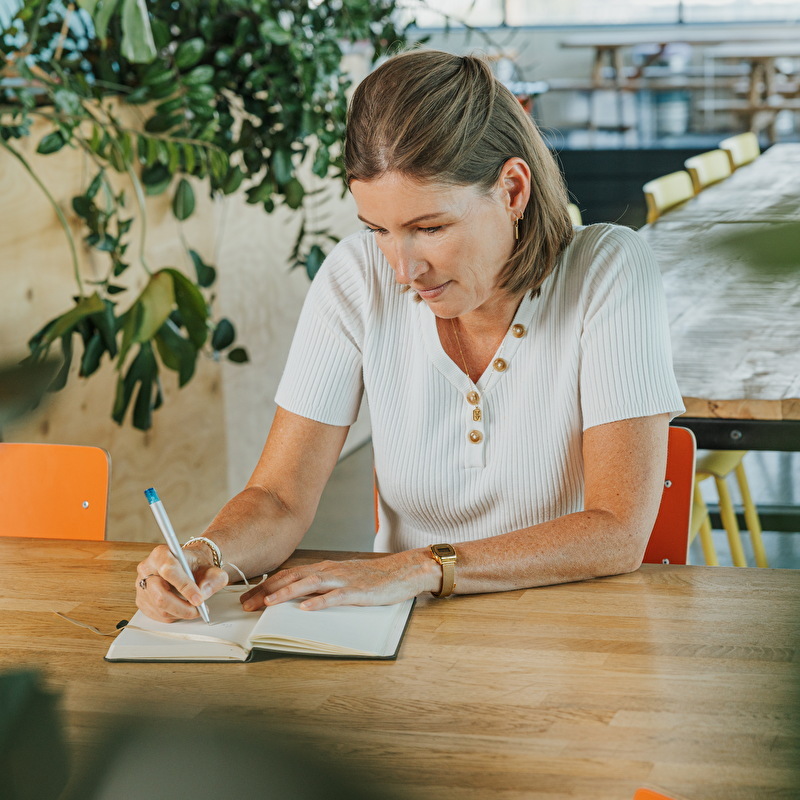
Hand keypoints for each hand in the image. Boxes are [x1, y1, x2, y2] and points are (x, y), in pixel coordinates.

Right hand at [135, 543, 228, 621]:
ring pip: (161, 608)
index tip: (199, 599)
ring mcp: (141, 586)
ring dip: (182, 612)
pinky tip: (183, 606)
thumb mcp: (211, 569)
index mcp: (161, 554)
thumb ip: (213, 579)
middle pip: (160, 595)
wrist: (188, 568)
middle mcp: (147, 569)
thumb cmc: (196, 566)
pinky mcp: (142, 601)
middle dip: (183, 607)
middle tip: (199, 608)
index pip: (169, 571)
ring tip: (195, 607)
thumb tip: (203, 593)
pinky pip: (158, 615)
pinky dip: (175, 615)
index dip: (185, 587)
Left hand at [240, 550, 436, 611]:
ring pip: (309, 584)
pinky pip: (335, 596)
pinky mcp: (357, 591)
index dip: (265, 586)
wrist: (402, 571)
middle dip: (267, 590)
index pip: (288, 575)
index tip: (246, 598)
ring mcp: (342, 580)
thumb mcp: (340, 580)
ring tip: (268, 603)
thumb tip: (295, 599)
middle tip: (246, 604)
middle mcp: (329, 570)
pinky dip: (319, 602)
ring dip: (286, 593)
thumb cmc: (371, 579)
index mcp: (323, 569)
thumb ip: (320, 587)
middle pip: (292, 578)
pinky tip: (306, 608)